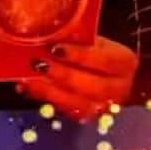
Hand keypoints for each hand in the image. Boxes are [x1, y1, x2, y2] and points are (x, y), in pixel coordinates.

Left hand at [16, 37, 137, 119]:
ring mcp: (103, 106)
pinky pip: (64, 110)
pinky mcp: (87, 116)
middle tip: (37, 63)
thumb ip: (79, 38)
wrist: (118, 79)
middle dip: (61, 75)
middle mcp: (118, 88)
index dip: (79, 55)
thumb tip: (51, 34)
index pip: (103, 60)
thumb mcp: (96, 41)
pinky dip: (43, 98)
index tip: (55, 48)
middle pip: (89, 86)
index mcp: (124, 63)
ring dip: (48, 90)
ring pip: (76, 103)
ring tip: (26, 78)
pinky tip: (26, 88)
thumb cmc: (102, 53)